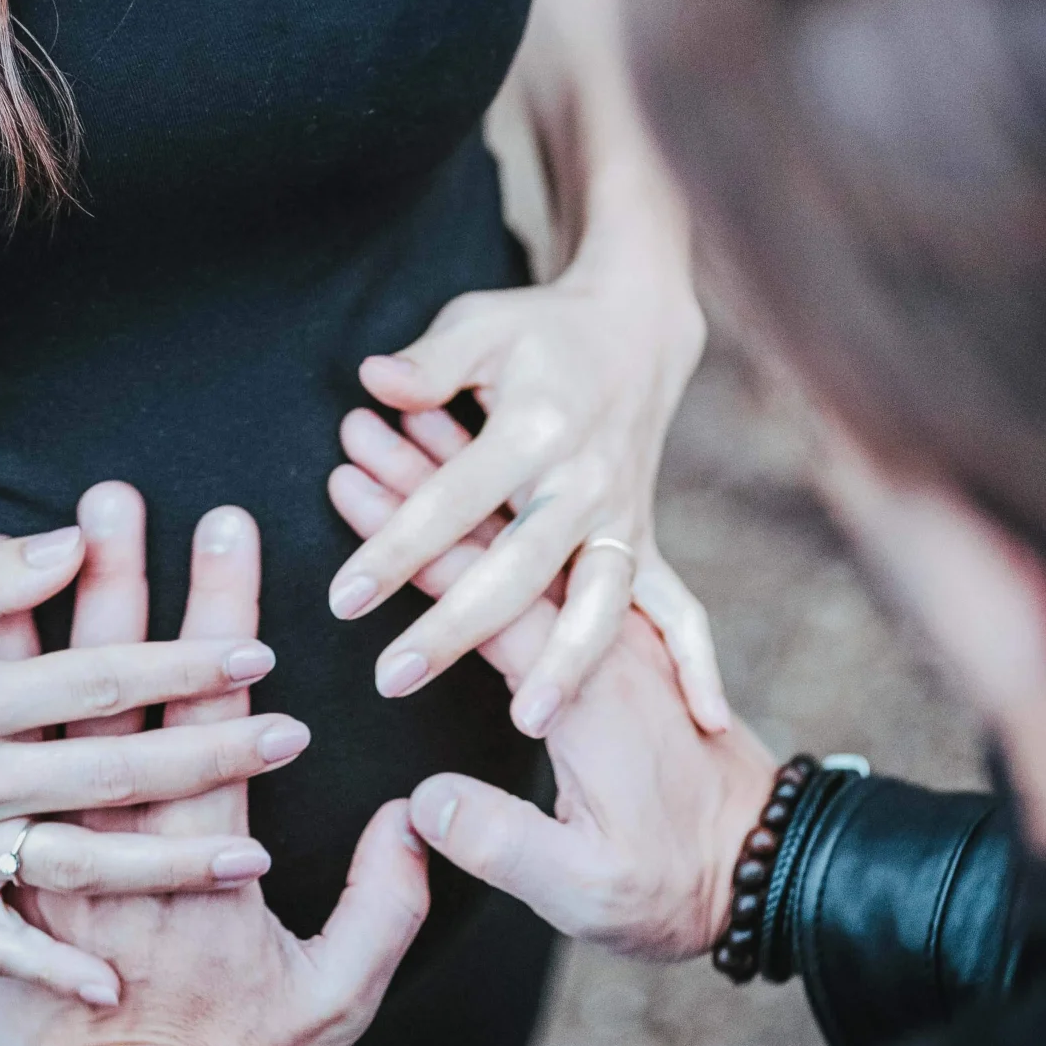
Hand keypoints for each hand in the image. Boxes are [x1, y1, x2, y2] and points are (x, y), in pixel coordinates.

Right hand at [0, 498, 308, 1001]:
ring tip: (252, 860)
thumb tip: (73, 546)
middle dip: (208, 759)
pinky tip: (113, 982)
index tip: (256, 655)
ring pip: (75, 863)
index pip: (93, 681)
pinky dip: (50, 964)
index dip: (179, 670)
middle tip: (292, 740)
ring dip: (166, 864)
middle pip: (107, 773)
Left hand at [0, 507, 430, 1045]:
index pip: (211, 705)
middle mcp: (114, 835)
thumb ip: (385, 906)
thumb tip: (417, 816)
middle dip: (126, 581)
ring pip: (40, 717)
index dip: (221, 613)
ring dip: (43, 620)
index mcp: (200, 852)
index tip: (228, 528)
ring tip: (40, 537)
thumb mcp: (334, 1003)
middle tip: (122, 496)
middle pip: (115, 685)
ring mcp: (43, 854)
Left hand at [328, 276, 722, 741]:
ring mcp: (621, 514)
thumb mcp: (480, 324)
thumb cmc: (538, 332)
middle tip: (392, 678)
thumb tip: (374, 380)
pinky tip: (703, 717)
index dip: (396, 548)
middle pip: (518, 567)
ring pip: (601, 600)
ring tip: (526, 720)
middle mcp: (585, 479)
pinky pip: (677, 605)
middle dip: (457, 628)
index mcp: (536, 427)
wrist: (634, 331)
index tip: (342, 598)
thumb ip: (429, 362)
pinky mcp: (644, 537)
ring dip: (568, 662)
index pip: (454, 500)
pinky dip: (696, 659)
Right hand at [331, 421, 773, 958]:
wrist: (770, 864)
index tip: (346, 499)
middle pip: (495, 533)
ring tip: (401, 419)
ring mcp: (614, 628)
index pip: (481, 595)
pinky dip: (506, 506)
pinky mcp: (622, 635)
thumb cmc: (673, 885)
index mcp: (585, 688)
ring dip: (459, 474)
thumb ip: (502, 842)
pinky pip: (554, 547)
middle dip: (419, 479)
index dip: (407, 549)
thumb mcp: (587, 888)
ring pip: (524, 527)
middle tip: (355, 430)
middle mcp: (600, 635)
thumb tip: (420, 801)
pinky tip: (472, 472)